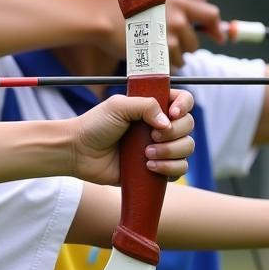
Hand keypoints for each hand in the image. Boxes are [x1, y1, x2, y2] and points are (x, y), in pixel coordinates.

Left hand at [71, 88, 194, 184]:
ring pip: (187, 148)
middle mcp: (158, 125)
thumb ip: (145, 105)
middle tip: (151, 136)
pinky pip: (180, 169)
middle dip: (175, 132)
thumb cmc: (95, 126)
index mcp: (151, 107)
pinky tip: (149, 166)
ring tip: (146, 153)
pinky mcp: (157, 167)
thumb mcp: (117, 106)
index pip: (183, 100)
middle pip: (189, 125)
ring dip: (171, 151)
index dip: (184, 105)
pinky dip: (170, 168)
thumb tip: (167, 122)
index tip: (172, 113)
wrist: (79, 153)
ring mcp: (159, 147)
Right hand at [94, 0, 222, 67]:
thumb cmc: (122, 9)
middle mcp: (179, 17)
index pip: (211, 15)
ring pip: (184, 56)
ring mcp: (171, 35)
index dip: (216, 28)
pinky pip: (172, 65)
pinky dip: (164, 65)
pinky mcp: (161, 50)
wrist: (102, 18)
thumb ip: (173, 10)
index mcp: (179, 2)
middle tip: (167, 45)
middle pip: (195, 41)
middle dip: (185, 46)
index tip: (217, 36)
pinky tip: (151, 57)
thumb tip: (188, 22)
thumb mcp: (153, 0)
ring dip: (173, 57)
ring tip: (155, 50)